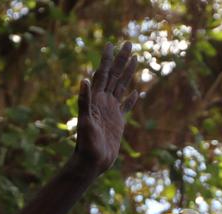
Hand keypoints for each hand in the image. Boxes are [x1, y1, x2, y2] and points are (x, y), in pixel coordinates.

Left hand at [72, 43, 139, 175]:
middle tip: (128, 43)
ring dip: (127, 73)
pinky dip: (131, 99)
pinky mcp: (117, 123)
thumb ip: (84, 101)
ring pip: (121, 87)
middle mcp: (103, 102)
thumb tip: (85, 80)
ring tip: (135, 59)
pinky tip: (137, 93)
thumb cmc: (86, 144)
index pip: (103, 74)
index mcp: (96, 99)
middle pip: (114, 75)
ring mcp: (111, 111)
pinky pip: (126, 107)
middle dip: (121, 60)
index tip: (112, 44)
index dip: (107, 59)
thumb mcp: (85, 122)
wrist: (91, 162)